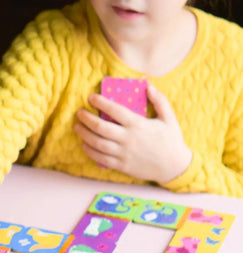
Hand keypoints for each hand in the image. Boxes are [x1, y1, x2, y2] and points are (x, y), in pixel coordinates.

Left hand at [74, 83, 191, 183]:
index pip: (115, 110)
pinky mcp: (122, 166)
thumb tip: (148, 85)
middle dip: (87, 118)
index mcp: (138, 125)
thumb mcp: (169, 118)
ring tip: (77, 127)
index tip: (91, 97)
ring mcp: (124, 154)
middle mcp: (128, 139)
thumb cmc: (171, 140)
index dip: (101, 102)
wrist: (175, 167)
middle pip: (101, 127)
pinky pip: (101, 159)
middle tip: (79, 113)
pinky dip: (90, 151)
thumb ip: (159, 101)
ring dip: (84, 134)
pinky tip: (84, 145)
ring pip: (98, 143)